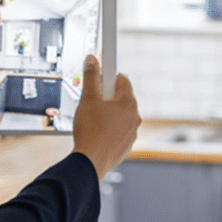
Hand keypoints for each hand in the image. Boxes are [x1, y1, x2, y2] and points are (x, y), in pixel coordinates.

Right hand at [72, 54, 140, 181]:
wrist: (90, 161)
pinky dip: (109, 129)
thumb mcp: (87, 99)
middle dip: (108, 97)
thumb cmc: (91, 131)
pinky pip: (118, 132)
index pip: (123, 80)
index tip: (101, 75)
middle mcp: (134, 118)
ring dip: (109, 114)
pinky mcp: (126, 146)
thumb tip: (92, 61)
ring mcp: (132, 133)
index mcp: (128, 104)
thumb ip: (91, 77)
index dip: (110, 75)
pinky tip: (96, 133)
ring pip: (121, 117)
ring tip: (92, 119)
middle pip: (122, 99)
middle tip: (93, 100)